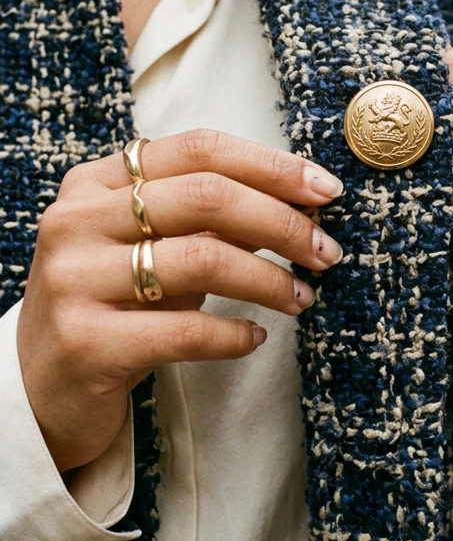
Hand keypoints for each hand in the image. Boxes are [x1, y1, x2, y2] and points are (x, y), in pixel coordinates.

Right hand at [17, 130, 343, 473]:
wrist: (38, 390)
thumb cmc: (112, 308)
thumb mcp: (154, 251)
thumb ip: (211, 221)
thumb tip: (299, 201)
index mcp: (94, 183)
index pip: (199, 150)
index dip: (271, 165)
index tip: (325, 190)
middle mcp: (77, 221)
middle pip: (206, 197)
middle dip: (281, 222)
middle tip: (325, 251)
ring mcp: (76, 280)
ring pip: (201, 259)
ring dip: (268, 280)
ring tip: (302, 298)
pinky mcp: (87, 342)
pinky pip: (185, 331)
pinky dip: (234, 334)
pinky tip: (255, 338)